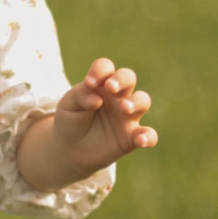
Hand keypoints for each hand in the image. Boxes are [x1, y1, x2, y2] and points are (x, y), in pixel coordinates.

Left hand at [20, 57, 156, 190]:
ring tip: (125, 108)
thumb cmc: (70, 121)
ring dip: (136, 102)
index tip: (89, 82)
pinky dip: (148, 137)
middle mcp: (117, 97)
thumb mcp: (68, 106)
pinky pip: (148, 135)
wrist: (69, 151)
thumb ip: (80, 96)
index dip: (100, 70)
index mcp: (101, 84)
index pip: (106, 68)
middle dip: (122, 79)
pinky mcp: (131, 138)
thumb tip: (97, 98)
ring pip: (143, 101)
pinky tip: (141, 140)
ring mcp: (127, 117)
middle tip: (110, 87)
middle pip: (128, 77)